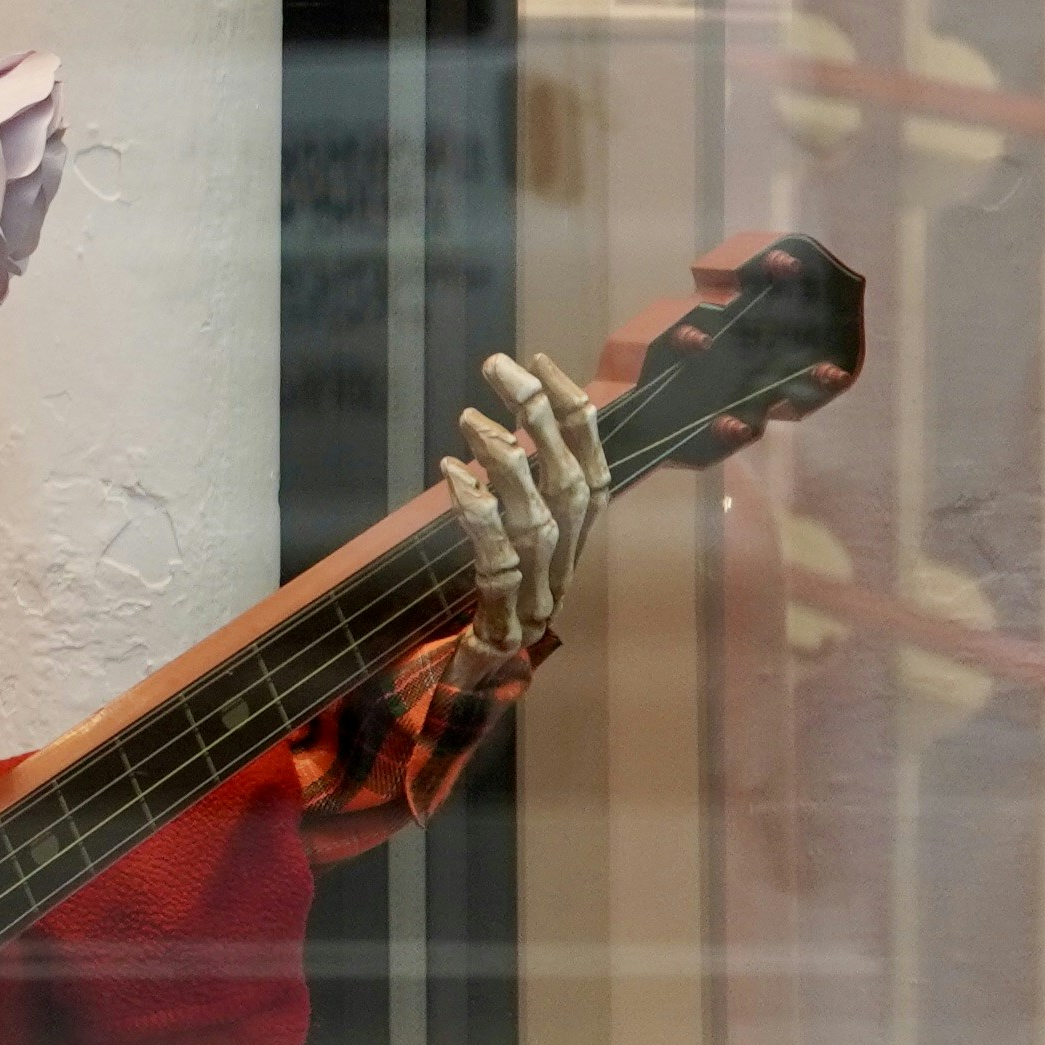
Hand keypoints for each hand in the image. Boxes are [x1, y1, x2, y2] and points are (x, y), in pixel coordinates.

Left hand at [437, 348, 603, 690]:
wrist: (478, 684)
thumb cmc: (493, 602)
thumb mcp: (514, 542)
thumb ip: (519, 494)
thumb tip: (503, 429)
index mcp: (576, 540)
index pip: (591, 465)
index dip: (573, 413)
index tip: (542, 360)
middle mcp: (567, 561)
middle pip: (568, 481)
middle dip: (540, 417)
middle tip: (500, 364)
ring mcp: (539, 592)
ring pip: (538, 519)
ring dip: (508, 461)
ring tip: (470, 417)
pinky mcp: (504, 618)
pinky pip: (496, 561)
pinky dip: (477, 513)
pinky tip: (452, 476)